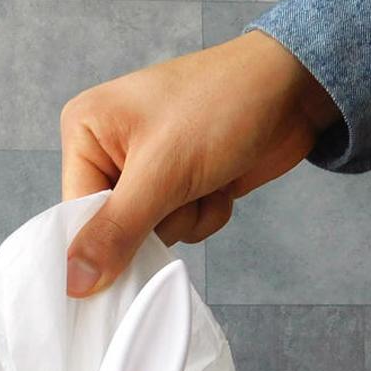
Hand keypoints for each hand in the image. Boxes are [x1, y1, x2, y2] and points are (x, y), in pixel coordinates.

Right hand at [59, 30, 339, 296]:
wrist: (296, 87)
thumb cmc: (225, 103)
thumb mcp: (162, 171)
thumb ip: (115, 231)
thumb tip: (74, 282)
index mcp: (85, 130)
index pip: (76, 212)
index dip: (107, 239)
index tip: (136, 245)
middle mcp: (108, 149)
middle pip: (113, 229)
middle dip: (159, 221)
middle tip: (184, 188)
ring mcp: (144, 168)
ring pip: (151, 235)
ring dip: (187, 218)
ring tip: (206, 177)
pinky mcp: (177, 184)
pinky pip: (180, 229)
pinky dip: (205, 214)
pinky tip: (220, 181)